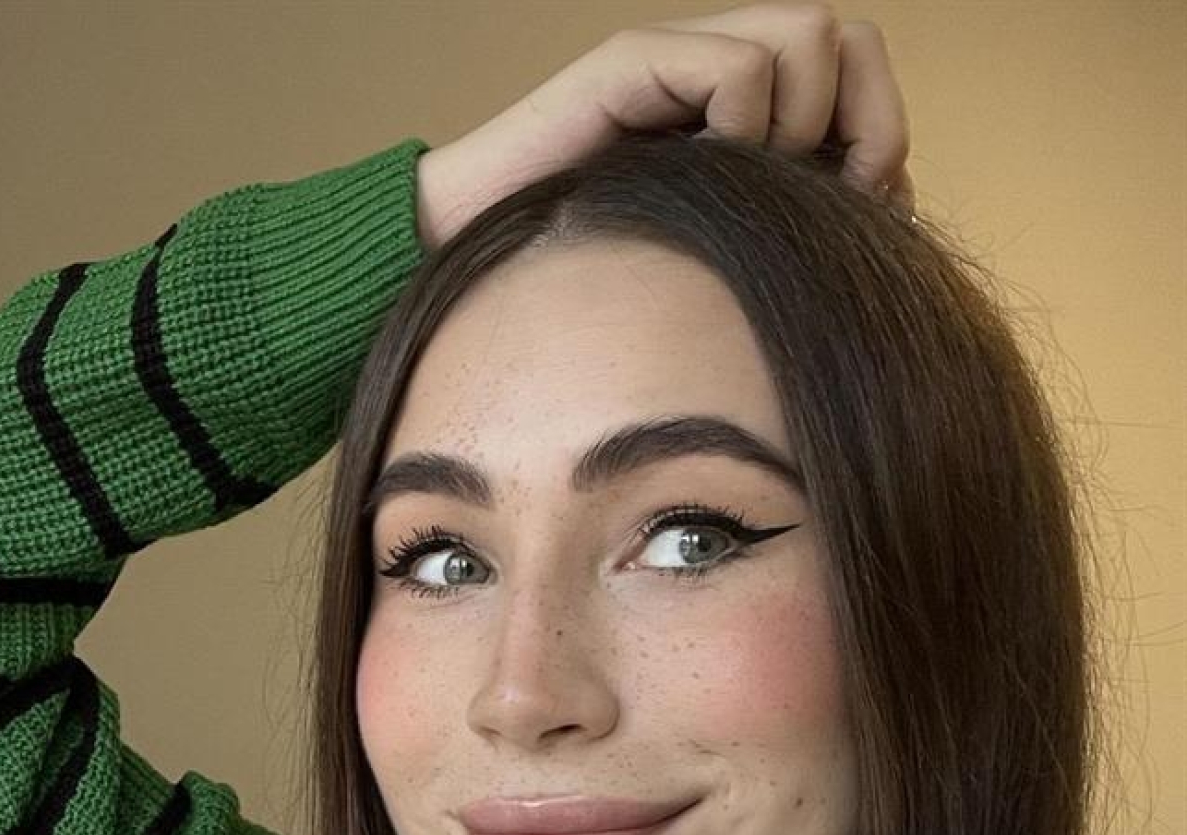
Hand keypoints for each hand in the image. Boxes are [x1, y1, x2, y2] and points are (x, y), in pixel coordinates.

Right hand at [416, 1, 912, 250]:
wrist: (480, 255)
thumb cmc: (604, 268)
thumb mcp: (724, 248)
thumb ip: (793, 217)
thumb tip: (887, 203)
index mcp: (746, 108)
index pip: (861, 71)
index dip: (883, 137)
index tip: (860, 214)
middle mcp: (719, 69)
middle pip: (849, 40)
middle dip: (865, 125)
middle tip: (828, 196)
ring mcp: (677, 60)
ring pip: (810, 34)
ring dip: (805, 125)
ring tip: (750, 186)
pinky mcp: (632, 64)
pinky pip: (738, 70)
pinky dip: (743, 127)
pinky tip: (702, 174)